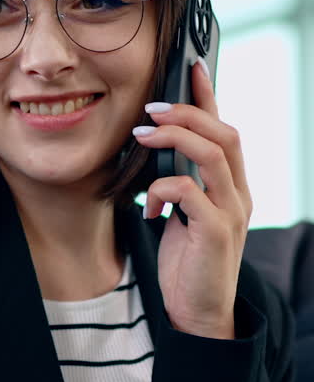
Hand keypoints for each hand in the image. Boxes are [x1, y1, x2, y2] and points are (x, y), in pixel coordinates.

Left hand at [132, 59, 251, 338]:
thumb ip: (177, 185)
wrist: (198, 315)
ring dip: (175, 137)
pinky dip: (163, 188)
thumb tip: (152, 151)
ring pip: (213, 154)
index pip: (225, 130)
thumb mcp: (182, 216)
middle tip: (149, 109)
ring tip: (142, 136)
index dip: (209, 97)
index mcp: (232, 187)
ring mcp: (231, 212)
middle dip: (188, 112)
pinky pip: (191, 192)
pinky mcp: (216, 233)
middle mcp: (238, 195)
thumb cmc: (188, 265)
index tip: (191, 67)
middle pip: (224, 133)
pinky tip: (150, 206)